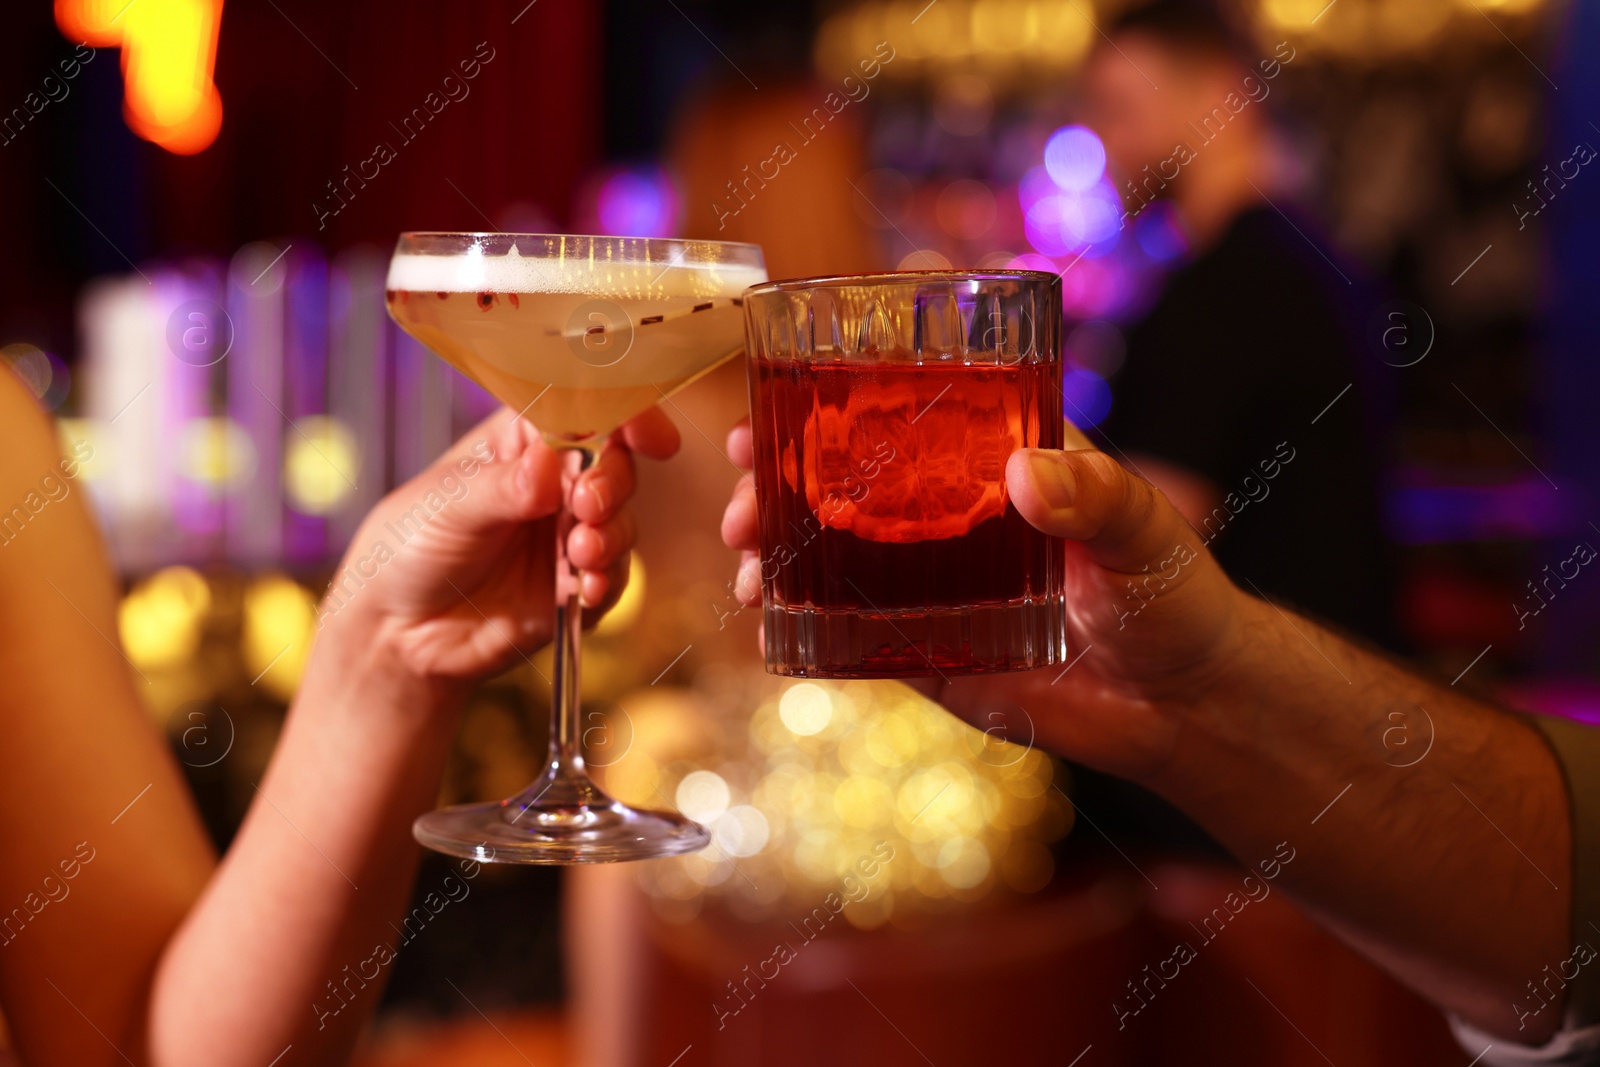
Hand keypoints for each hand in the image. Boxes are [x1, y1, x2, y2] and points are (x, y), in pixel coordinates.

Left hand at [323, 407, 678, 682]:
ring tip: (580, 553)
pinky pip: (613, 578)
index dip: (623, 415)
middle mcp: (554, 484)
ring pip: (621, 522)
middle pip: (614, 466)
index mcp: (522, 441)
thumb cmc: (407, 547)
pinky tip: (586, 588)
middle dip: (613, 483)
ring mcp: (567, 535)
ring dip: (612, 535)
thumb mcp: (447, 506)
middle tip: (588, 504)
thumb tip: (549, 465)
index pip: (583, 412)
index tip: (646, 435)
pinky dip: (608, 580)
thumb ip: (503, 487)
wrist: (396, 632)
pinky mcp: (574, 585)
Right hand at [720, 417, 1258, 783]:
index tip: (794, 356)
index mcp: (1001, 457)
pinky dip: (800, 621)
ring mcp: (931, 581)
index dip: (853, 373)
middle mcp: (953, 512)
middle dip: (784, 460)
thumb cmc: (1174, 593)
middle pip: (849, 469)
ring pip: (834, 546)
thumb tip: (1026, 475)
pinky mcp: (926, 650)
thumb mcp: (1143, 527)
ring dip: (775, 536)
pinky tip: (762, 613)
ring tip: (742, 544)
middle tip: (743, 461)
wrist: (1184, 708)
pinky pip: (850, 632)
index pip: (920, 396)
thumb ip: (1097, 493)